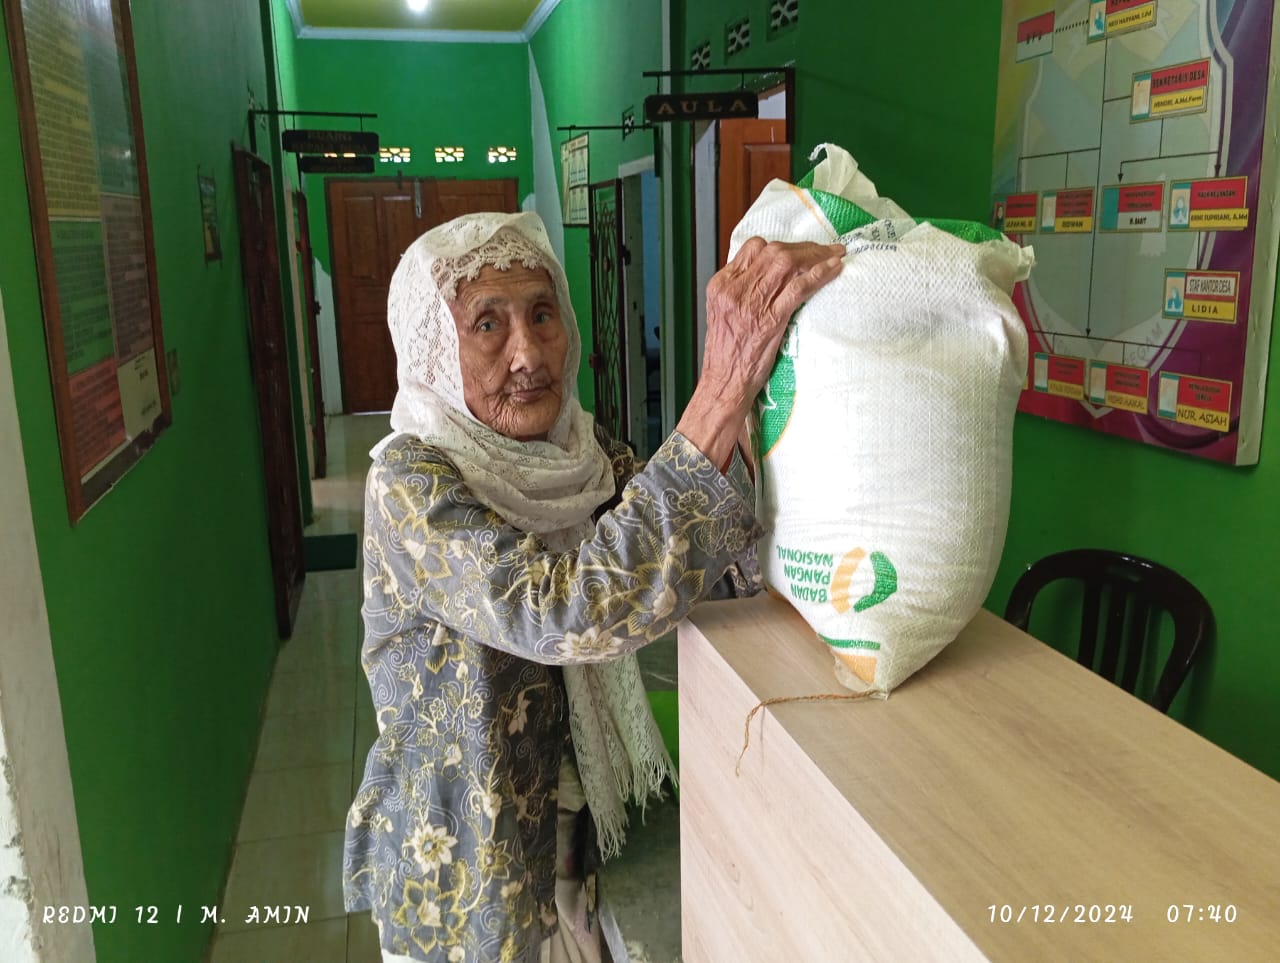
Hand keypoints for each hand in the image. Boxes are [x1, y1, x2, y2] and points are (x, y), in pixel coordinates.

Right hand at [700, 238, 844, 405]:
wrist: (724, 384)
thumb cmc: (726, 355)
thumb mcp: (724, 314)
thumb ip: (740, 291)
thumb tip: (766, 275)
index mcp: (721, 285)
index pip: (753, 248)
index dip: (780, 245)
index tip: (797, 250)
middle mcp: (735, 290)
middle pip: (774, 251)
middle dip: (804, 247)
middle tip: (823, 250)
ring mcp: (753, 304)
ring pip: (789, 263)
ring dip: (817, 255)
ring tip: (834, 255)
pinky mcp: (771, 320)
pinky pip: (800, 287)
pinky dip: (820, 274)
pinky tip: (834, 269)